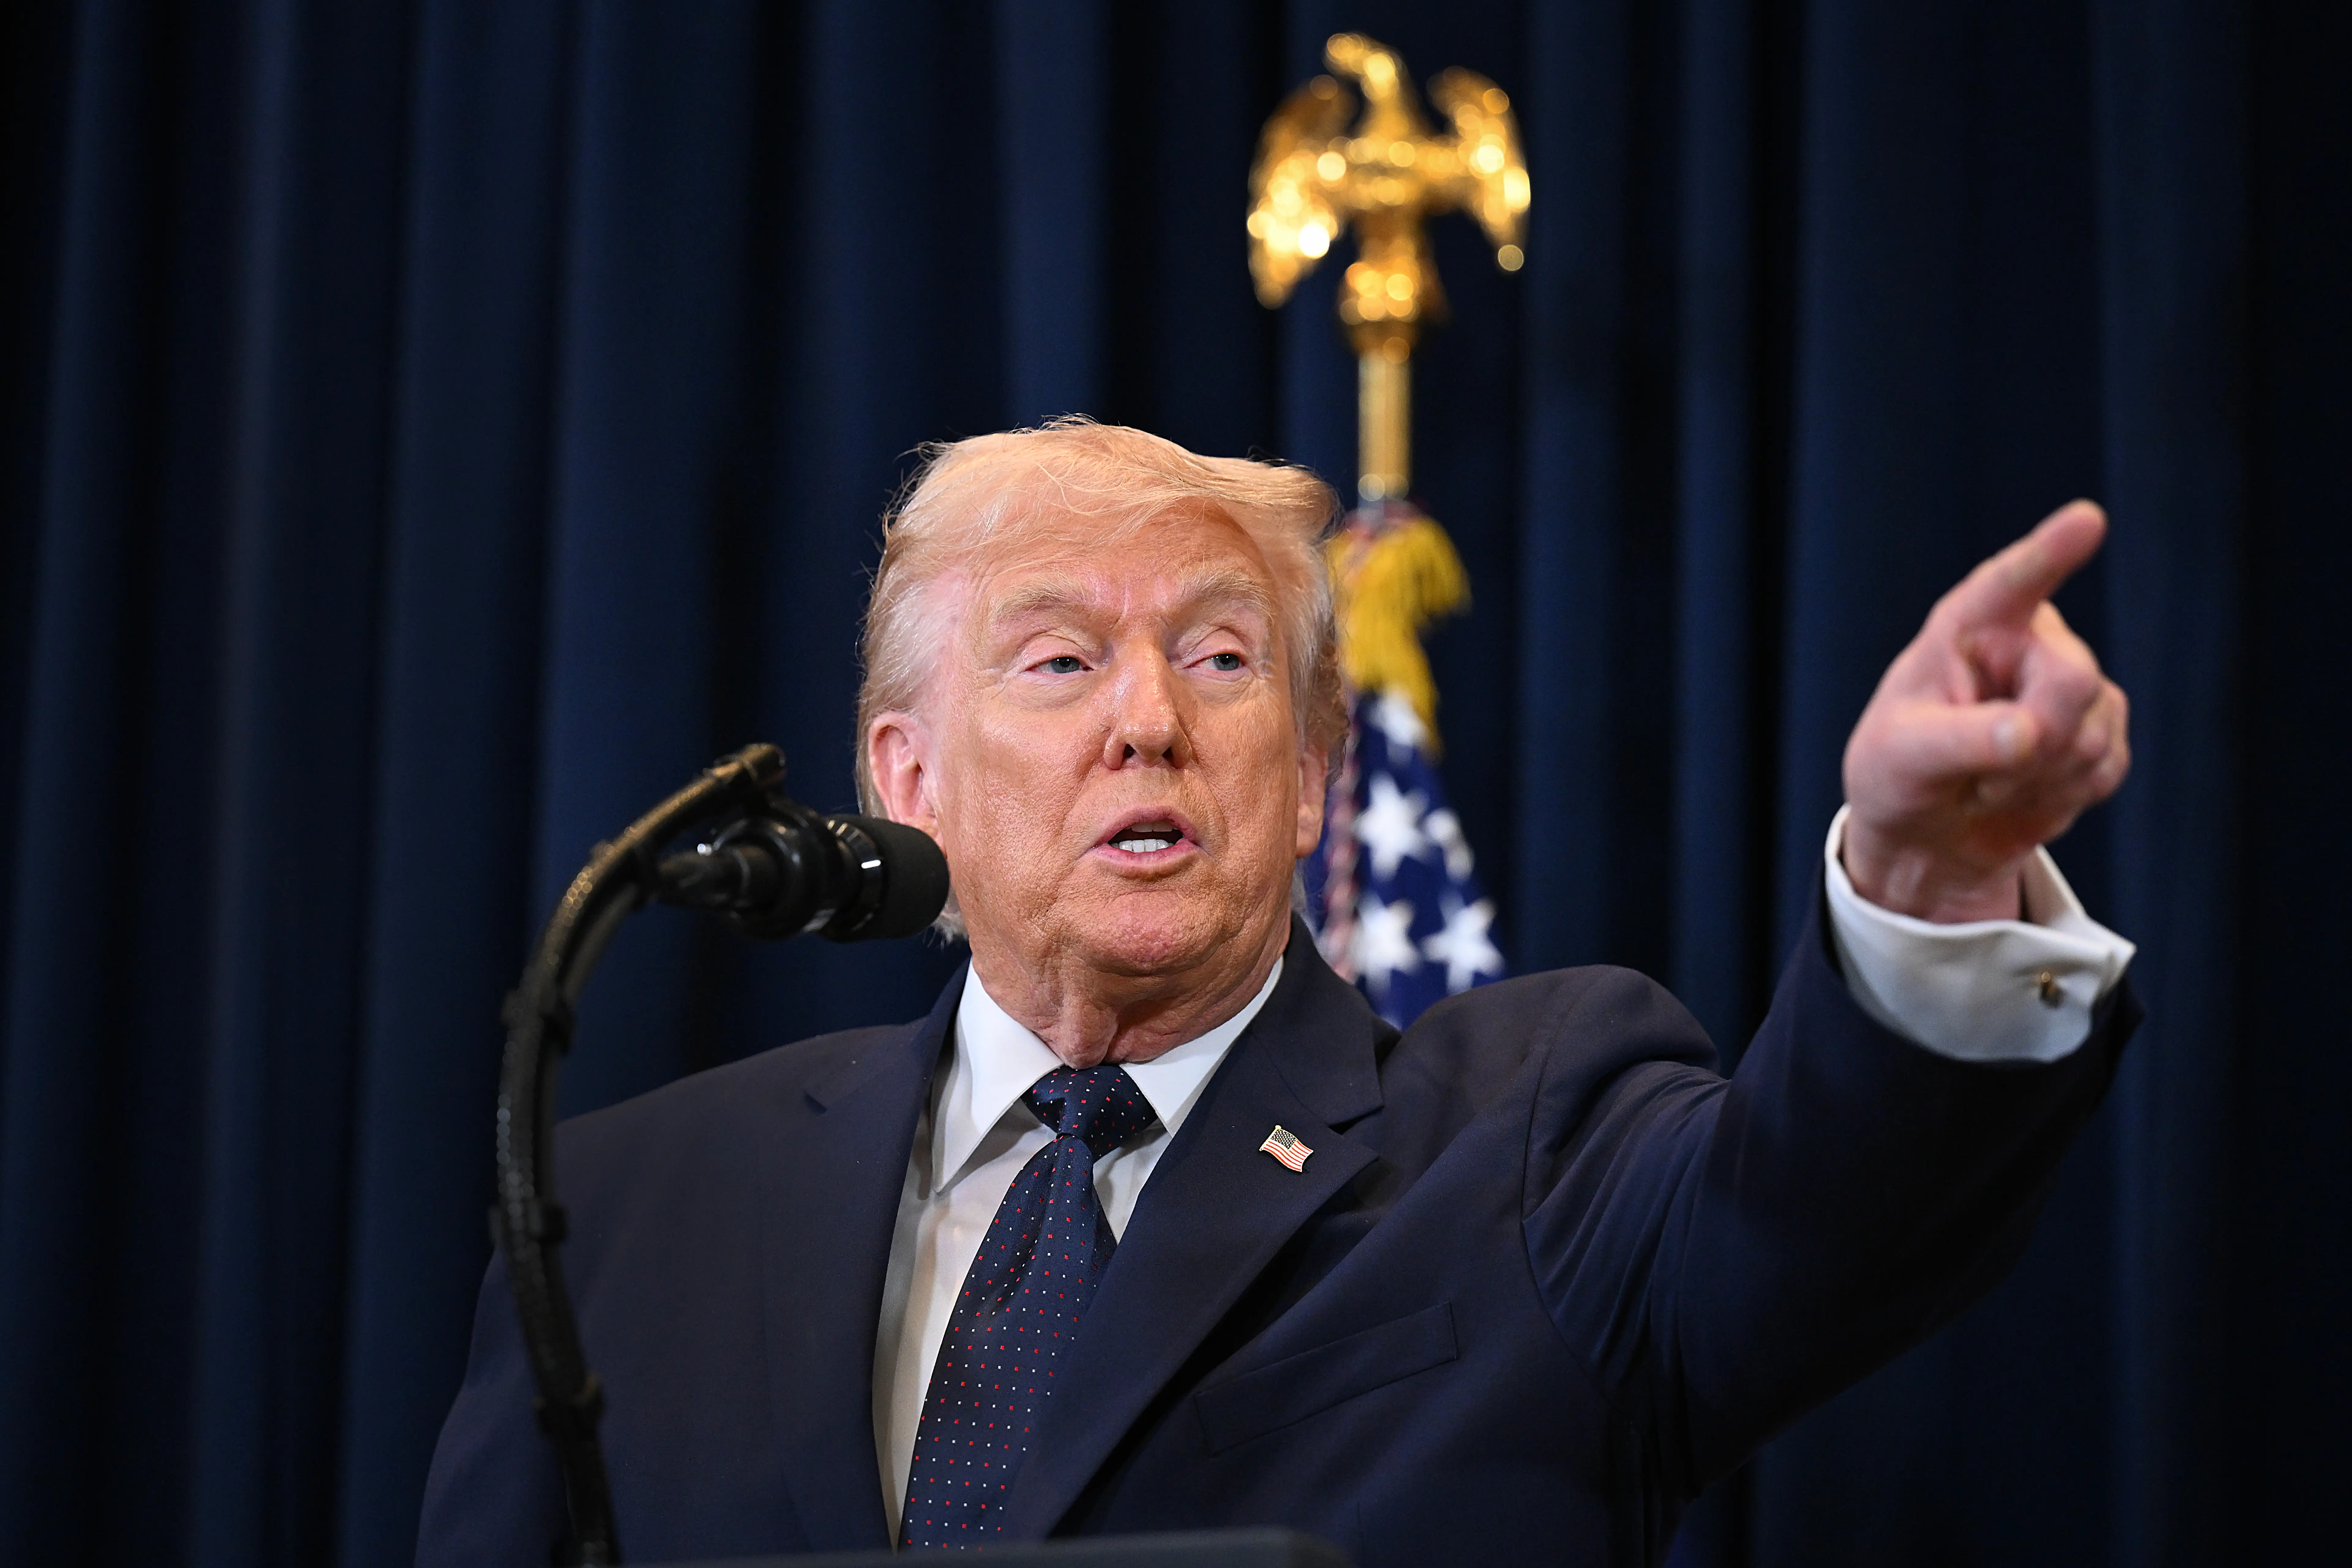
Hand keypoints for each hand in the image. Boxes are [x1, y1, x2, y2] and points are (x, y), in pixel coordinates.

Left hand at [1841, 501, 2130, 922]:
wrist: (1925, 830)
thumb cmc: (1898, 775)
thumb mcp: (1901, 758)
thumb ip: (1960, 741)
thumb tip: (2029, 732)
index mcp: (1969, 626)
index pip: (2010, 584)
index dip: (2049, 551)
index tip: (2087, 519)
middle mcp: (2029, 640)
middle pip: (2074, 679)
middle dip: (2034, 740)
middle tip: (1977, 776)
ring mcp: (2072, 684)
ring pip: (2092, 734)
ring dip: (2036, 779)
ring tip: (1986, 781)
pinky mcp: (2102, 731)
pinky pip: (2104, 770)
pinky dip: (2059, 797)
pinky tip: (2021, 792)